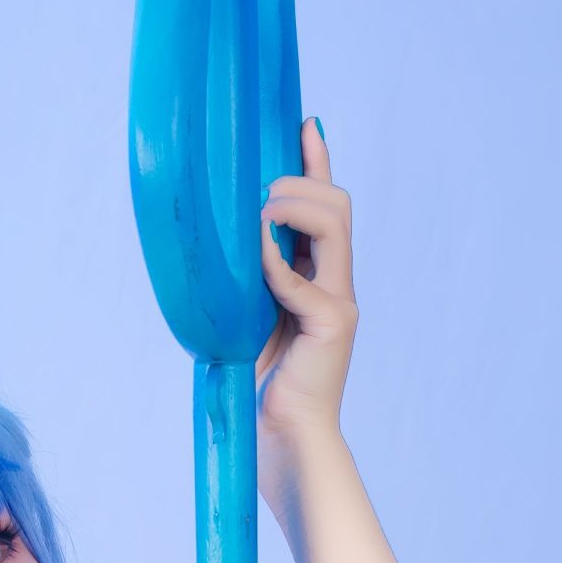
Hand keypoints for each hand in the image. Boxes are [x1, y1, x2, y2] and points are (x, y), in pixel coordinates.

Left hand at [255, 116, 357, 445]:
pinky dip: (272, 266)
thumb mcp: (248, 317)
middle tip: (258, 194)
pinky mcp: (333, 322)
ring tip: (256, 218)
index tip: (303, 123)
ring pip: (333, 222)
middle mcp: (337, 282)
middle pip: (337, 203)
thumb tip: (221, 235)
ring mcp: (340, 301)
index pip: (327, 206)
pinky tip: (254, 263)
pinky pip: (299, 278)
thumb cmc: (260, 385)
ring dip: (289, 208)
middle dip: (297, 182)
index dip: (317, 161)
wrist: (282, 439)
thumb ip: (247, 278)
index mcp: (320, 277)